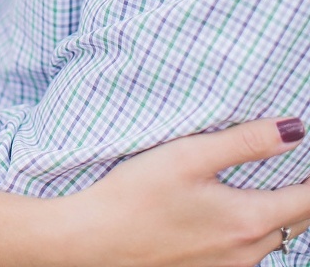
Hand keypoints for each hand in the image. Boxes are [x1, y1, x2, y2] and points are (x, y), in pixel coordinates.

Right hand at [75, 116, 307, 266]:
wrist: (94, 242)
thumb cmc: (136, 195)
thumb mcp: (189, 156)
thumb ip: (246, 142)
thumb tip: (295, 129)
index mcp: (248, 220)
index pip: (309, 199)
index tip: (307, 148)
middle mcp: (248, 253)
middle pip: (296, 221)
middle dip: (302, 191)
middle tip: (295, 159)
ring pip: (273, 238)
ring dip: (279, 211)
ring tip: (268, 179)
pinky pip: (249, 252)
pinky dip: (255, 228)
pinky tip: (231, 208)